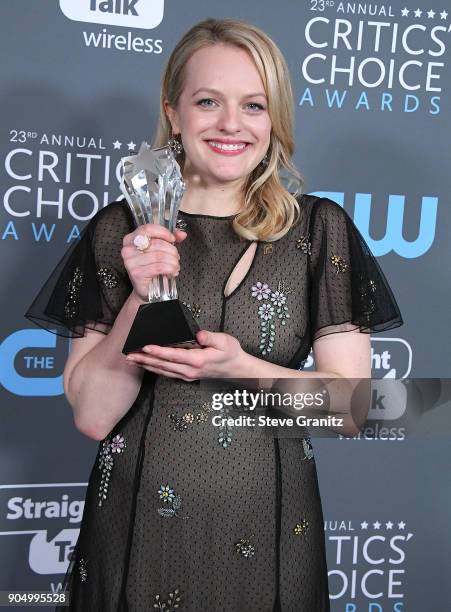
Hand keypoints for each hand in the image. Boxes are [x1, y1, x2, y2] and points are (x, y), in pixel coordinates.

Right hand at [121, 224, 186, 301]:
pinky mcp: (136, 273)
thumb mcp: (161, 250)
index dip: (163, 232)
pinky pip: (159, 267)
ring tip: (175, 266)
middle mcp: (128, 249)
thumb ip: (171, 239)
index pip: (148, 229)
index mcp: (131, 239)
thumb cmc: (152, 268)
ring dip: (173, 261)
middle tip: (176, 257)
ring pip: (159, 256)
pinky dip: (170, 269)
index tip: (172, 239)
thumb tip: (182, 234)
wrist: (147, 289)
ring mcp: (130, 262)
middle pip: (157, 243)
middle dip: (172, 251)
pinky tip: (172, 272)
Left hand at [125, 329, 245, 381]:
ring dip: (146, 365)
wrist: (236, 369)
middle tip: (129, 356)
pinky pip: (167, 373)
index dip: (158, 351)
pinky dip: (154, 369)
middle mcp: (190, 370)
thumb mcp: (225, 341)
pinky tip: (146, 365)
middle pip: (163, 365)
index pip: (174, 355)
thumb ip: (211, 337)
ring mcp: (187, 375)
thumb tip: (199, 334)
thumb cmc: (231, 353)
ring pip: (162, 371)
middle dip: (145, 360)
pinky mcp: (187, 376)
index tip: (145, 347)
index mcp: (198, 360)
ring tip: (131, 361)